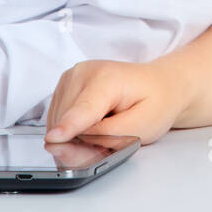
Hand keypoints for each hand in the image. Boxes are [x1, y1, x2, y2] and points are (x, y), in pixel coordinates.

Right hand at [45, 56, 191, 144]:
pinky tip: (92, 120)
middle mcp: (85, 72)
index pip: (84, 109)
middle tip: (107, 137)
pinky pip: (57, 115)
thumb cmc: (154, 103)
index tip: (53, 139)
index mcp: (108, 79)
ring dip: (73, 131)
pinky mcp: (66, 83)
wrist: (158, 84)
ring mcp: (72, 75)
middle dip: (78, 137)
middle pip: (66, 119)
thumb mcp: (141, 126)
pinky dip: (70, 124)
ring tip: (103, 123)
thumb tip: (76, 140)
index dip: (69, 127)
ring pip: (57, 118)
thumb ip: (108, 135)